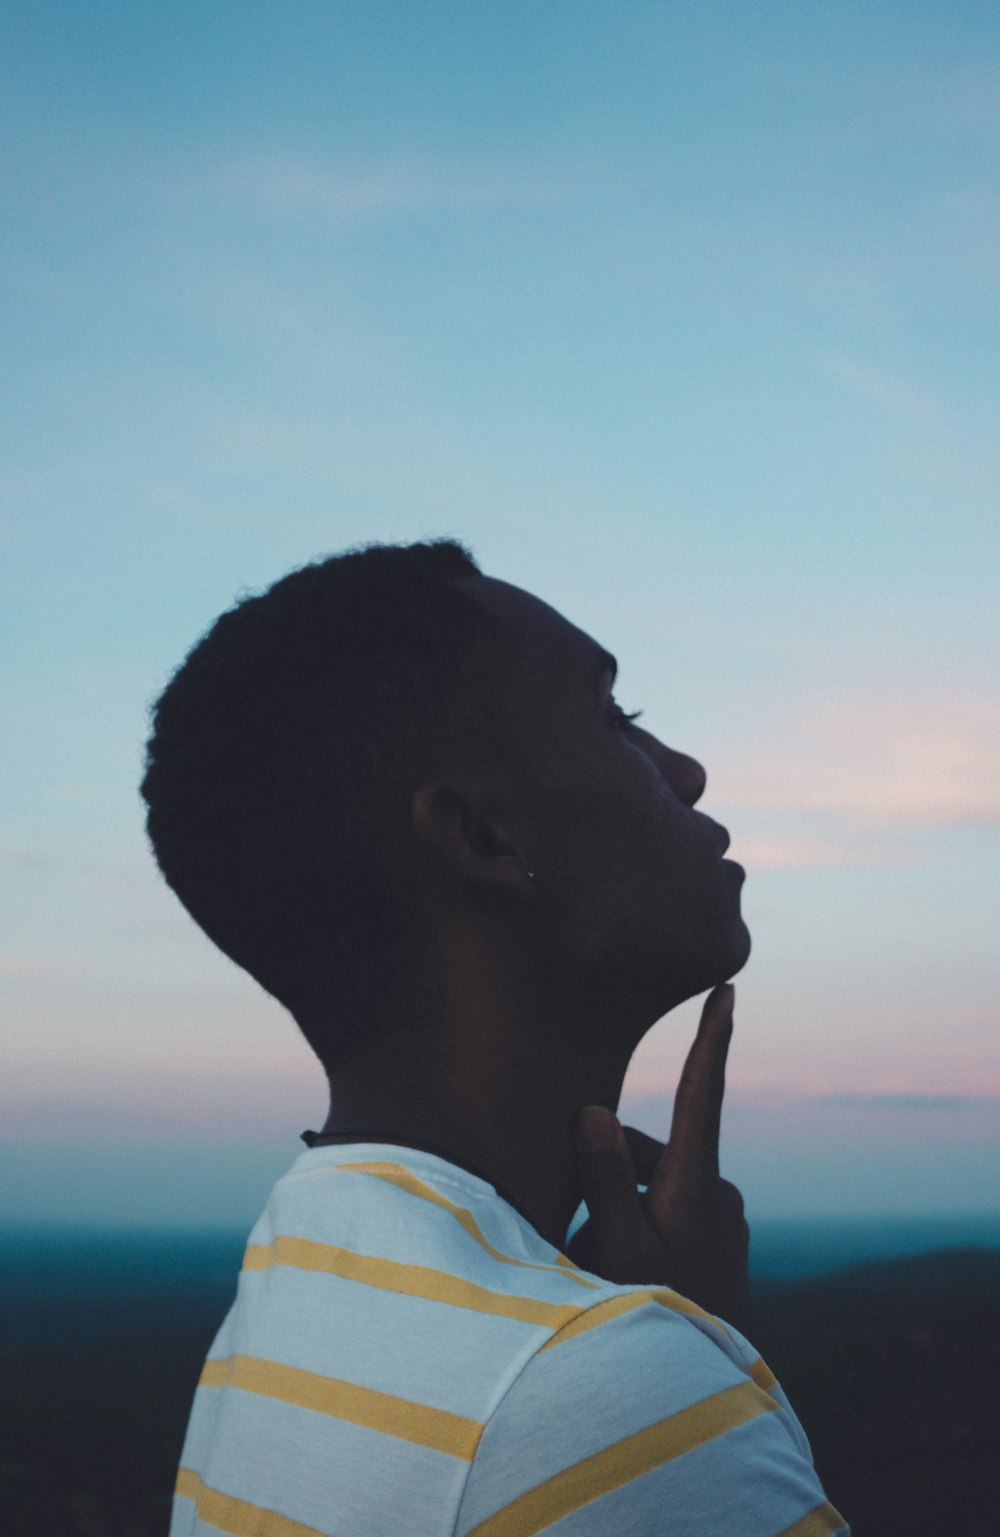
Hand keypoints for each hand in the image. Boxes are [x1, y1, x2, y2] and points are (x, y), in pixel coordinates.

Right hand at [567, 983, 749, 1332]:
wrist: (700, 1397)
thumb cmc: (655, 1321)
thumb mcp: (616, 1251)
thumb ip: (603, 1178)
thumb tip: (596, 1108)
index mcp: (696, 1185)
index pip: (699, 1093)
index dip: (710, 1036)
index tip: (728, 986)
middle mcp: (715, 1195)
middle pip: (647, 1150)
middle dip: (603, 1171)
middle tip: (570, 1231)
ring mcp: (720, 1222)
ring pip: (649, 1184)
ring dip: (612, 1205)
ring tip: (586, 1262)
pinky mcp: (716, 1246)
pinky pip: (663, 1213)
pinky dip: (632, 1225)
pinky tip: (610, 1270)